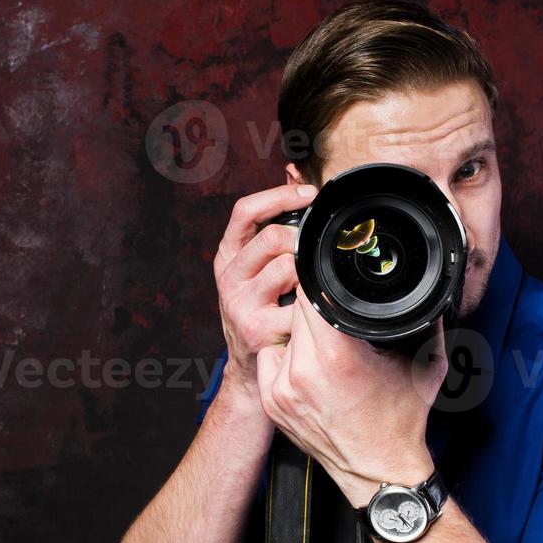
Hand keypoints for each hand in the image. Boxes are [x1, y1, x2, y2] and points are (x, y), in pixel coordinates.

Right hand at [213, 183, 316, 412]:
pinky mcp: (258, 329)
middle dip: (301, 239)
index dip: (279, 196)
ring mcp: (240, 304)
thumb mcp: (257, 265)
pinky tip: (314, 309)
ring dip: (308, 273)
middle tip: (315, 250)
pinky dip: (314, 304)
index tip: (310, 193)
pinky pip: (300, 305)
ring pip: (287, 269)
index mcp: (227, 255)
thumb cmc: (262, 309)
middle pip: (271, 239)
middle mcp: (228, 277)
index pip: (245, 211)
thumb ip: (274, 219)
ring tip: (311, 284)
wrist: (251, 370)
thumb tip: (293, 171)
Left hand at [255, 294, 446, 506]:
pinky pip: (270, 358)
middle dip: (317, 309)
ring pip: (283, 334)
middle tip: (338, 321)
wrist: (379, 473)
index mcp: (338, 357)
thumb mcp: (426, 364)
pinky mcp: (272, 402)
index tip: (334, 284)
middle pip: (297, 312)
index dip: (324, 284)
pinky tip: (310, 368)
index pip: (312, 295)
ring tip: (328, 349)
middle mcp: (304, 372)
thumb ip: (427, 322)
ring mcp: (283, 390)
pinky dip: (287, 356)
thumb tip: (430, 293)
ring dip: (302, 333)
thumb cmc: (403, 422)